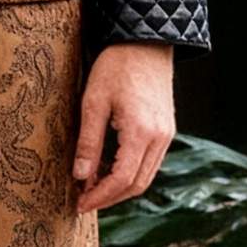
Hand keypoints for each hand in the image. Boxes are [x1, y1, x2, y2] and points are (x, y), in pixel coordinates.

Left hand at [72, 42, 174, 213]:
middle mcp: (160, 138)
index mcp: (141, 132)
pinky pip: (150, 162)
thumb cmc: (116, 67)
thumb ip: (88, 142)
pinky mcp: (166, 130)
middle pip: (137, 185)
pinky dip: (131, 173)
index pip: (121, 179)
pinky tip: (109, 170)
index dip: (100, 196)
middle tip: (84, 201)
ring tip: (93, 188)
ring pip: (146, 177)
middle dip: (110, 198)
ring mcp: (167, 135)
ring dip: (120, 188)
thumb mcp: (93, 102)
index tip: (80, 204)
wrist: (145, 42)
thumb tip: (80, 177)